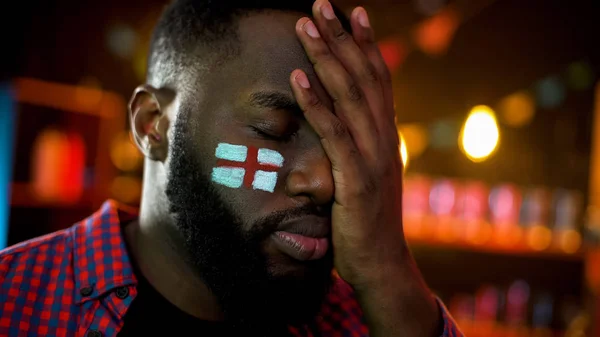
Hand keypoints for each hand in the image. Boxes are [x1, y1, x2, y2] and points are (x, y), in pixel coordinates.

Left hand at [289, 1, 440, 335]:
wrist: (382, 262)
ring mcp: (373, 158)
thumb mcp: (369, 174)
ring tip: (305, 25)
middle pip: (364, 78)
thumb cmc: (368, 219)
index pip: (379, 79)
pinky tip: (299, 77)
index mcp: (387, 136)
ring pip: (351, 97)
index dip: (366, 44)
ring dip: (327, 58)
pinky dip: (317, 103)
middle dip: (342, 38)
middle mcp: (385, 139)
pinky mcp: (356, 181)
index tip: (353, 12)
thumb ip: (360, 146)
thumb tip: (346, 123)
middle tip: (322, 4)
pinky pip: (335, 134)